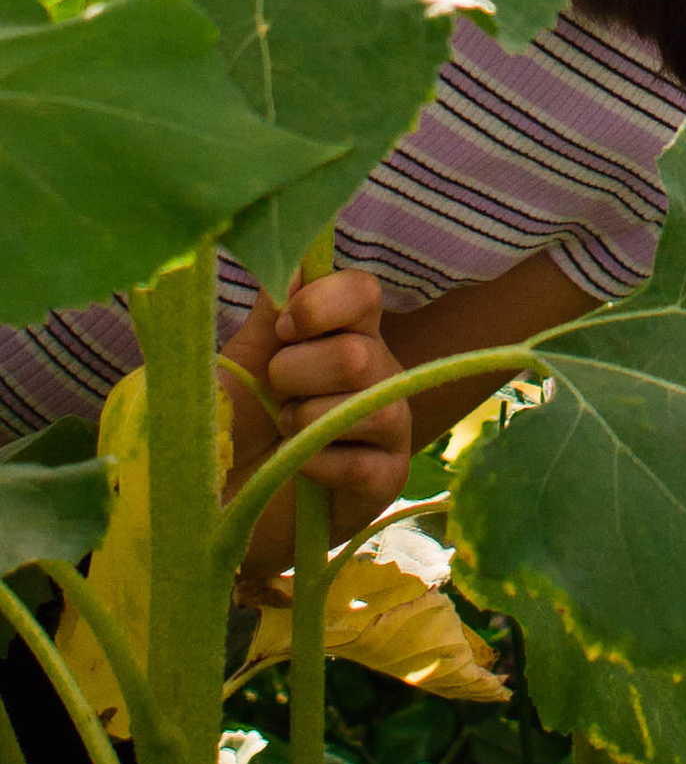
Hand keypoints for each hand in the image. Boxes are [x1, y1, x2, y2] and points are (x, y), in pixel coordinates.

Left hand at [221, 269, 412, 581]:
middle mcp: (379, 372)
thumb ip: (272, 309)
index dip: (323, 305)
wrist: (219, 508)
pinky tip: (299, 469)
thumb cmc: (231, 427)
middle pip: (357, 353)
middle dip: (297, 375)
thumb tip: (293, 255)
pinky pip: (364, 462)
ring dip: (307, 420)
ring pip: (368, 403)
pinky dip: (318, 464)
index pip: (364, 291)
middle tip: (274, 395)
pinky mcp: (386, 479)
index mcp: (347, 333)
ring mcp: (388, 426)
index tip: (283, 328)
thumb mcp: (244, 360)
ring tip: (285, 434)